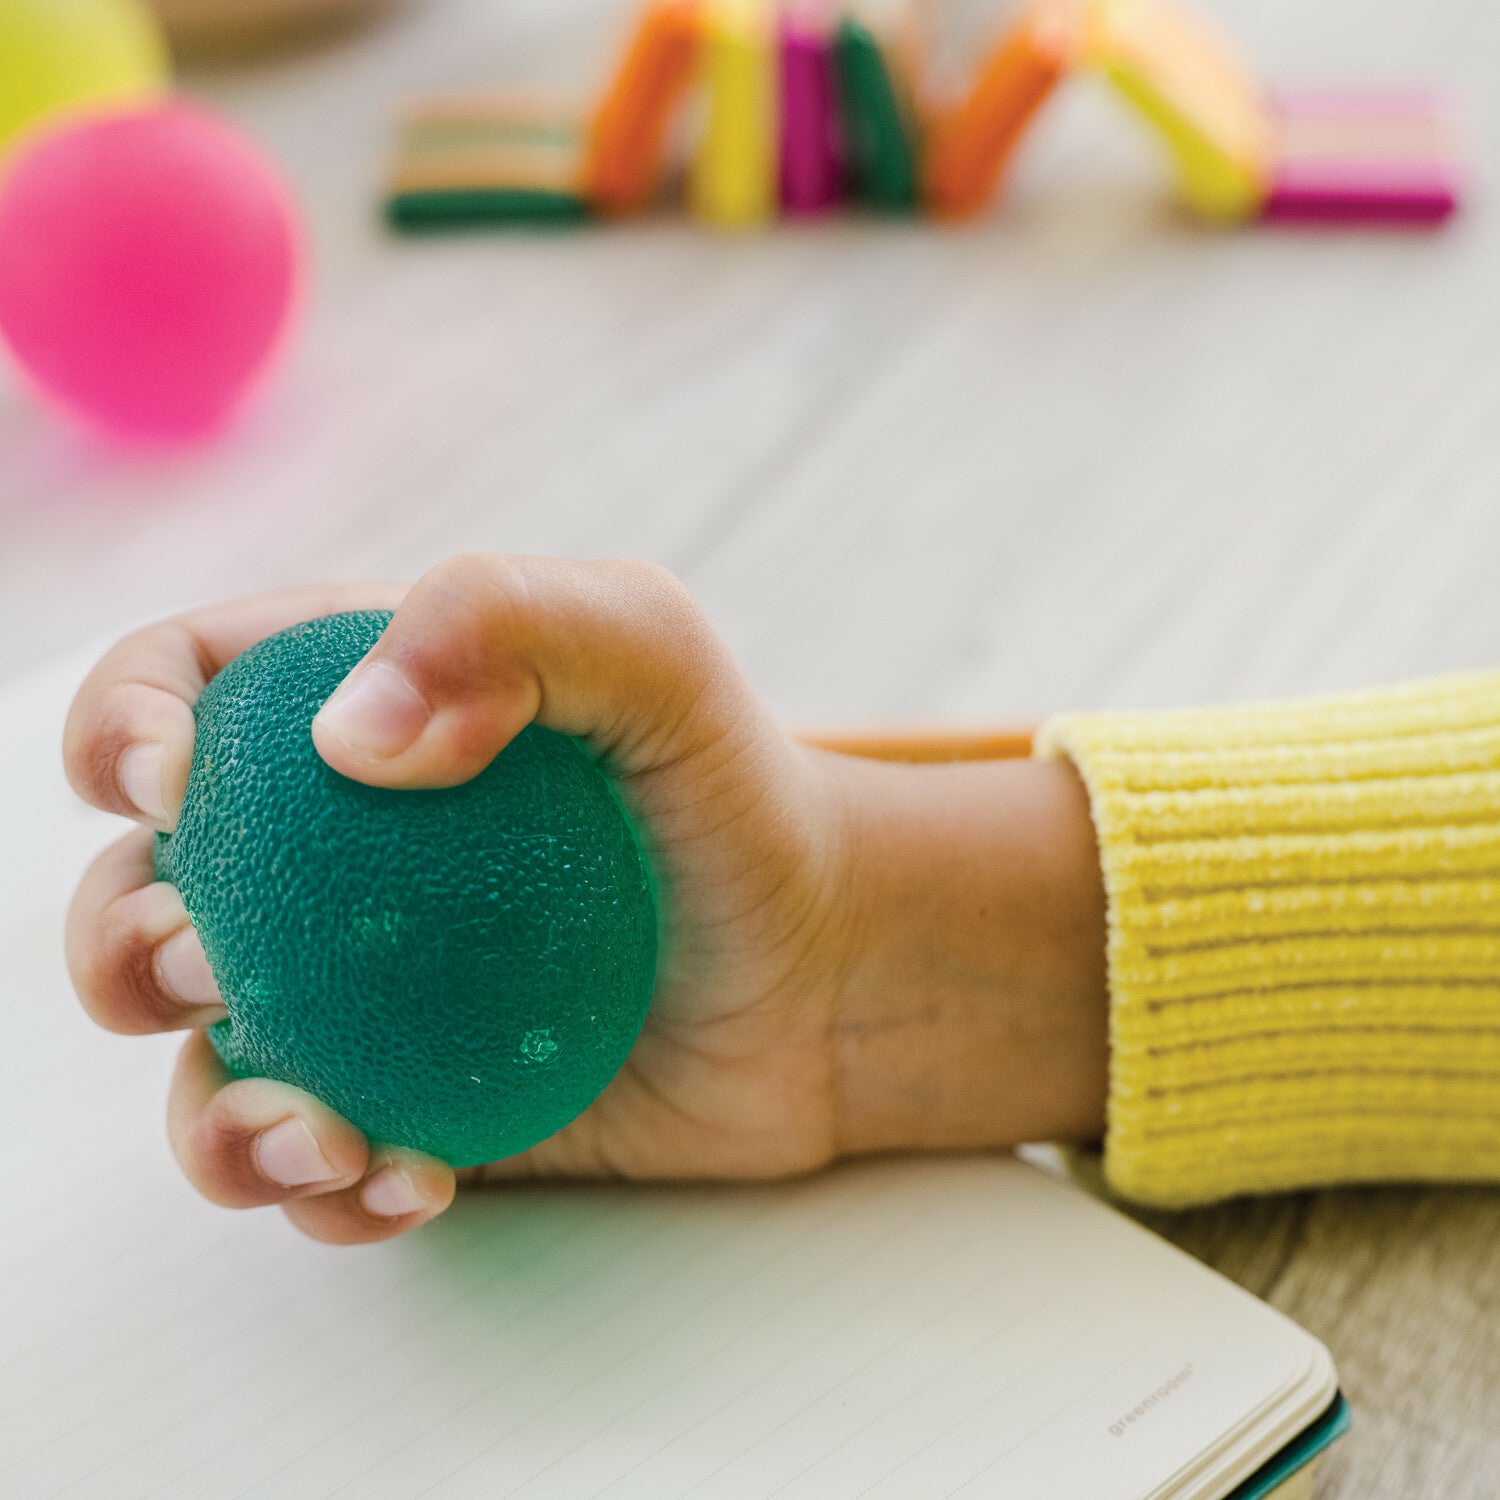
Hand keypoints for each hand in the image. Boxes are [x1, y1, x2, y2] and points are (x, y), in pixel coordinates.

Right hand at [64, 558, 862, 1244]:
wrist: (820, 967)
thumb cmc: (731, 792)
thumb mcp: (651, 652)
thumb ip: (507, 622)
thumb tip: (342, 741)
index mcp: (346, 719)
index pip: (174, 692)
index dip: (118, 728)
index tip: (174, 787)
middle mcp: (326, 862)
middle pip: (141, 895)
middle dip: (122, 944)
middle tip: (208, 965)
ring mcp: (357, 997)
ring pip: (204, 1066)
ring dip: (212, 1119)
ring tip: (315, 1133)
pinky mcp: (405, 1106)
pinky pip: (317, 1169)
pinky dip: (332, 1193)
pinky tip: (410, 1178)